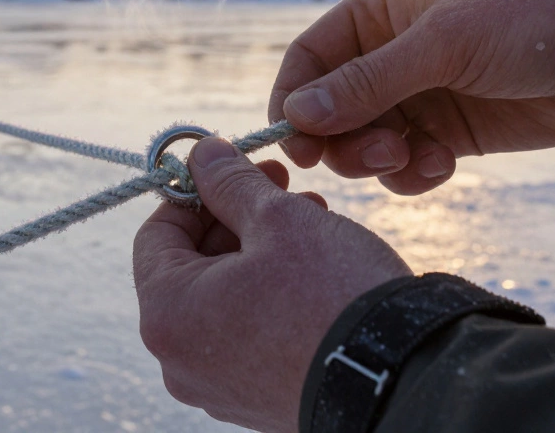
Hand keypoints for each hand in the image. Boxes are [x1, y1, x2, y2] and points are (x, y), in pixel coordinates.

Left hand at [133, 137, 410, 431]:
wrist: (398, 379)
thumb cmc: (332, 296)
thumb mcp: (278, 219)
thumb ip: (230, 182)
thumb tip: (203, 154)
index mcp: (167, 315)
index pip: (156, 233)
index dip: (195, 191)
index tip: (234, 169)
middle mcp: (179, 361)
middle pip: (190, 267)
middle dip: (234, 220)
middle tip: (283, 188)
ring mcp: (216, 387)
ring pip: (222, 299)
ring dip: (256, 254)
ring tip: (310, 222)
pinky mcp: (255, 401)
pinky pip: (246, 335)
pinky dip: (268, 298)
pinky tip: (313, 273)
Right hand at [270, 0, 554, 193]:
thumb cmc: (526, 24)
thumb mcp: (442, 44)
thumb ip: (368, 82)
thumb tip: (296, 115)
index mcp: (377, 12)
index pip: (308, 60)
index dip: (293, 101)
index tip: (296, 147)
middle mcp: (387, 53)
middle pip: (327, 110)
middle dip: (343, 140)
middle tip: (381, 154)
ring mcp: (415, 96)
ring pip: (361, 143)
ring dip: (377, 161)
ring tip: (413, 158)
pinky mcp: (445, 134)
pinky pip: (403, 167)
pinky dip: (412, 175)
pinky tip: (444, 166)